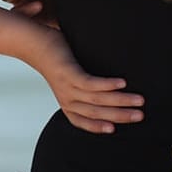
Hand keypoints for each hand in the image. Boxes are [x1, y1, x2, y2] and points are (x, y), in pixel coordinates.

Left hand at [26, 29, 143, 133]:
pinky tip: (123, 82)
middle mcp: (66, 97)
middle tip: (141, 115)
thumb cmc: (53, 55)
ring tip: (140, 100)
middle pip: (96, 113)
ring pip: (97, 100)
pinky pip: (90, 84)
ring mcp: (66, 86)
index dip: (99, 128)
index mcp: (66, 101)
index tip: (116, 131)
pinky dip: (108, 85)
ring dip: (121, 101)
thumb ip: (83, 82)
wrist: (30, 41)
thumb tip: (108, 83)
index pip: (83, 121)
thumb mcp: (68, 74)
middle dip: (121, 116)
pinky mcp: (68, 72)